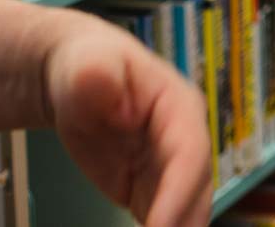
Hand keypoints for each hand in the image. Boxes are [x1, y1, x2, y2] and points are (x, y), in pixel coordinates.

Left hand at [43, 12, 213, 226]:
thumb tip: (120, 105)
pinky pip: (164, 222)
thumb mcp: (88, 62)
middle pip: (195, 192)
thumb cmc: (87, 64)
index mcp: (179, 108)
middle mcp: (185, 142)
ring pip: (187, 212)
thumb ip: (98, 76)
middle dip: (183, 225)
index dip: (179, 193)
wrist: (79, 80)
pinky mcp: (153, 192)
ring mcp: (171, 170)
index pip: (189, 154)